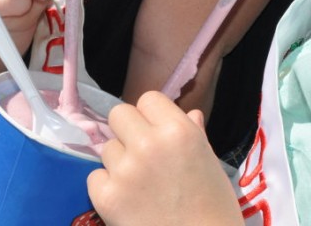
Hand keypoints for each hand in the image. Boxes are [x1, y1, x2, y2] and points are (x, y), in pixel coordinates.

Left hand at [87, 92, 243, 225]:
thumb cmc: (214, 211)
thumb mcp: (211, 166)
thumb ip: (195, 135)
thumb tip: (191, 114)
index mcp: (179, 130)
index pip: (148, 99)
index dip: (151, 116)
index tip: (157, 133)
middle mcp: (149, 143)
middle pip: (119, 114)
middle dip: (128, 132)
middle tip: (142, 155)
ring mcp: (125, 169)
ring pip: (107, 147)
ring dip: (119, 162)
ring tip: (140, 186)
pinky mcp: (106, 195)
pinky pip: (95, 177)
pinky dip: (107, 188)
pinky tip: (128, 202)